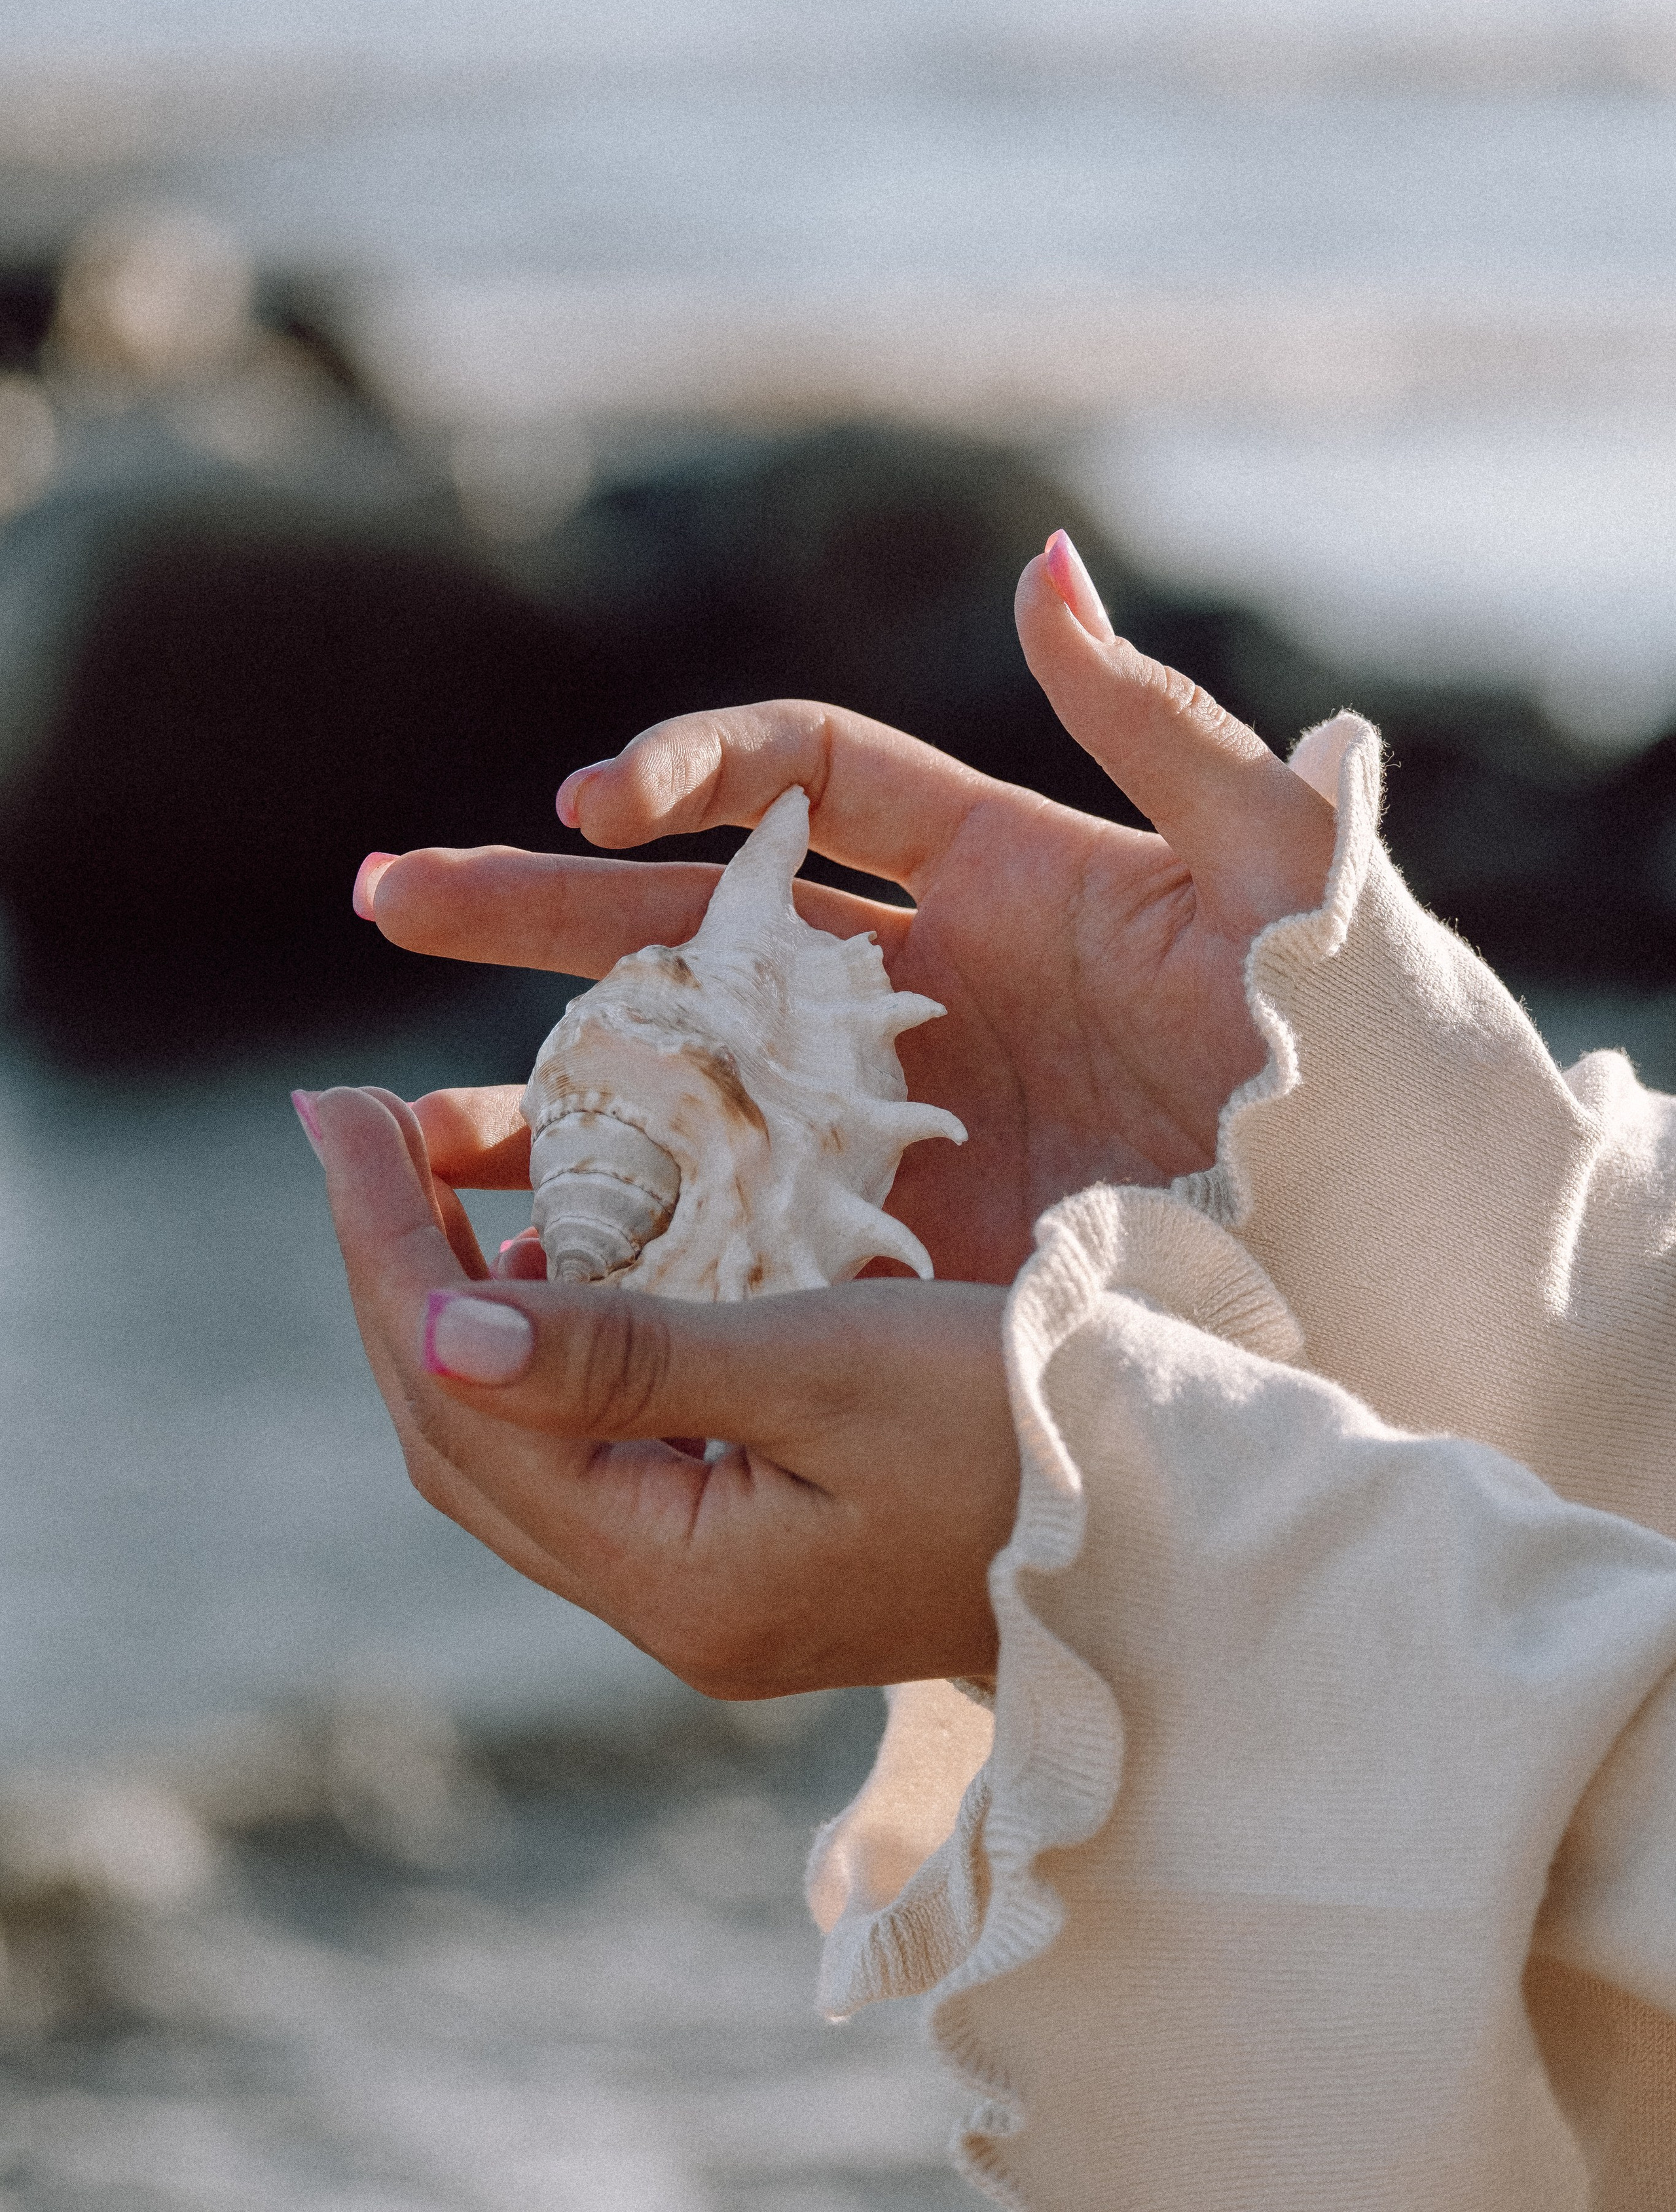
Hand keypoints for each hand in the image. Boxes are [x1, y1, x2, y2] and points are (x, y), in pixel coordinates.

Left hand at [311, 1085, 1015, 1694]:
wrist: (1181, 1522)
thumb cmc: (1028, 1420)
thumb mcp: (827, 1361)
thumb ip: (628, 1356)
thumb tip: (438, 1326)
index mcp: (677, 1576)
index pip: (464, 1399)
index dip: (383, 1247)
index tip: (335, 1109)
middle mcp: (672, 1607)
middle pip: (465, 1438)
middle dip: (392, 1273)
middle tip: (351, 1125)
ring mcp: (714, 1592)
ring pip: (520, 1450)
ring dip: (460, 1312)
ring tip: (424, 1182)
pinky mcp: (756, 1554)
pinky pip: (596, 1452)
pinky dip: (550, 1351)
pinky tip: (562, 1263)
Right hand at [357, 535, 1336, 1283]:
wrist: (1388, 1241)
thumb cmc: (1351, 1039)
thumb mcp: (1270, 869)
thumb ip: (1154, 724)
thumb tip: (1043, 567)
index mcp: (995, 873)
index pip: (807, 781)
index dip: (697, 767)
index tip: (601, 796)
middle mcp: (918, 990)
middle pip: (691, 927)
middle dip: (538, 910)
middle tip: (390, 901)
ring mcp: (895, 1121)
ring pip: (687, 1089)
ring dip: (545, 1096)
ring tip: (398, 1135)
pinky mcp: (899, 1242)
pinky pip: (740, 1227)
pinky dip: (634, 1239)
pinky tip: (519, 1265)